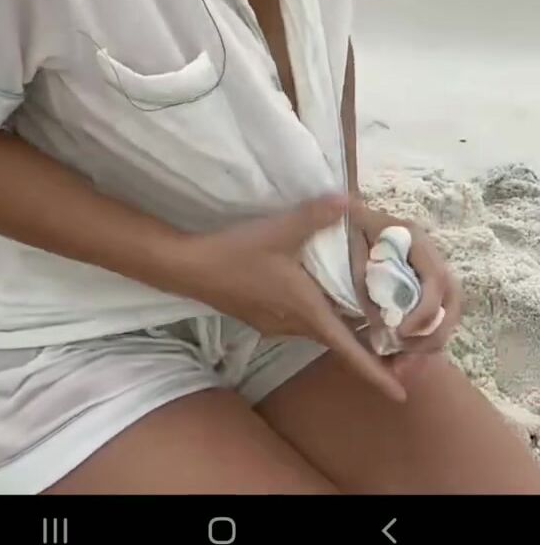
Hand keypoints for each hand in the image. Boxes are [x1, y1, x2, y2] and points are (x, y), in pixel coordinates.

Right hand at [177, 195, 407, 403]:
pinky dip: (324, 319)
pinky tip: (328, 299)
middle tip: (399, 348)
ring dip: (345, 332)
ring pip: (321, 332)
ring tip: (371, 321)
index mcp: (307, 310)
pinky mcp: (265, 319)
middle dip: (368, 349)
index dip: (376, 374)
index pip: (349, 351)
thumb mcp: (280, 230)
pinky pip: (304, 324)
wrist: (193, 268)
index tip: (402, 394)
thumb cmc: (238, 253)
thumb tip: (349, 200)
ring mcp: (278, 325)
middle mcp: (295, 325)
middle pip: (339, 343)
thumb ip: (316, 215)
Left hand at [348, 200, 463, 383]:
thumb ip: (365, 285)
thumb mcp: (349, 252)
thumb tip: (385, 326)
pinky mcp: (423, 288)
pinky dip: (421, 340)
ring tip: (401, 365)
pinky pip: (434, 317)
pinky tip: (401, 359)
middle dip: (433, 333)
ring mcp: (429, 271)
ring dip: (429, 342)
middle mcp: (428, 254)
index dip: (425, 310)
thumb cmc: (342, 231)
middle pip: (451, 299)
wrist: (340, 220)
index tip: (400, 333)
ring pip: (447, 312)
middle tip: (405, 355)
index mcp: (412, 238)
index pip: (435, 278)